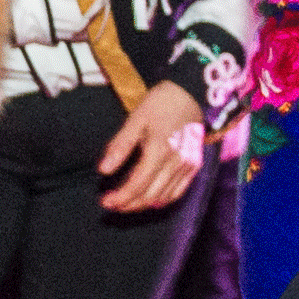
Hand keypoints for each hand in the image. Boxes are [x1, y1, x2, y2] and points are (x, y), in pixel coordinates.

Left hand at [97, 82, 207, 213]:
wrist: (191, 93)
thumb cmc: (160, 103)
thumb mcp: (135, 119)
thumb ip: (120, 146)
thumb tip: (103, 170)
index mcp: (159, 150)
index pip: (137, 184)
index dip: (120, 197)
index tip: (105, 202)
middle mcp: (176, 162)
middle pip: (151, 196)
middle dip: (129, 205)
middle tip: (111, 205)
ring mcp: (188, 166)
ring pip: (164, 197)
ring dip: (143, 205)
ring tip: (125, 204)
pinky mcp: (195, 166)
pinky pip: (179, 192)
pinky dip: (163, 200)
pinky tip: (149, 200)